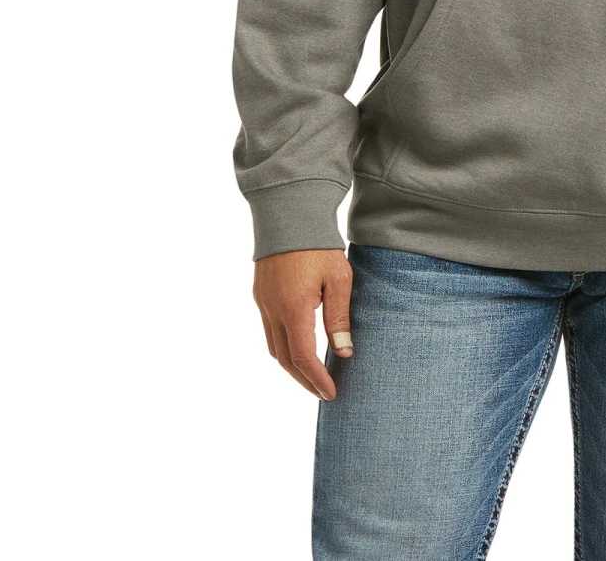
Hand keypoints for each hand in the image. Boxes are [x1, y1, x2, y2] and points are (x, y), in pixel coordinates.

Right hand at [253, 248, 354, 398]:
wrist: (289, 212)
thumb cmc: (319, 244)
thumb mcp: (339, 278)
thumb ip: (339, 317)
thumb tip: (344, 352)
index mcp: (293, 308)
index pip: (302, 357)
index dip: (316, 379)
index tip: (331, 393)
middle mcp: (272, 309)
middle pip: (284, 359)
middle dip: (304, 380)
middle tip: (323, 392)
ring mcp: (263, 303)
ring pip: (273, 348)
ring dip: (292, 366)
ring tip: (312, 375)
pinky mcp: (261, 295)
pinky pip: (269, 331)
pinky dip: (283, 347)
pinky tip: (299, 347)